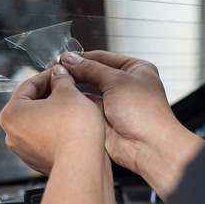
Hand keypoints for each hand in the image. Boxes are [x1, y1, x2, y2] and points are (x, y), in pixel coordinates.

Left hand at [0, 65, 104, 174]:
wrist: (82, 163)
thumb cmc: (73, 130)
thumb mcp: (68, 93)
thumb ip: (61, 79)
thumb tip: (59, 73)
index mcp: (11, 114)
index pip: (28, 86)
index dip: (47, 75)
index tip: (58, 72)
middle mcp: (12, 134)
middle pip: (30, 104)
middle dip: (50, 93)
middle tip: (67, 86)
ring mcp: (24, 150)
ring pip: (38, 122)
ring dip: (53, 111)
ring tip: (72, 104)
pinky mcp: (38, 160)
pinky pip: (45, 138)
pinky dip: (55, 128)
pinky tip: (71, 123)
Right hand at [60, 51, 204, 199]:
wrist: (148, 146)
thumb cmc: (145, 113)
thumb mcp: (117, 81)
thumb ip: (91, 69)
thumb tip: (72, 59)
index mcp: (136, 69)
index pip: (103, 57)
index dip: (83, 57)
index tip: (64, 57)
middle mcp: (125, 84)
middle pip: (94, 72)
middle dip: (76, 70)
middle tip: (56, 67)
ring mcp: (114, 102)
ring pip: (88, 89)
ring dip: (74, 84)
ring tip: (56, 79)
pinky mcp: (104, 117)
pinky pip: (85, 105)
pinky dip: (75, 100)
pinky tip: (64, 95)